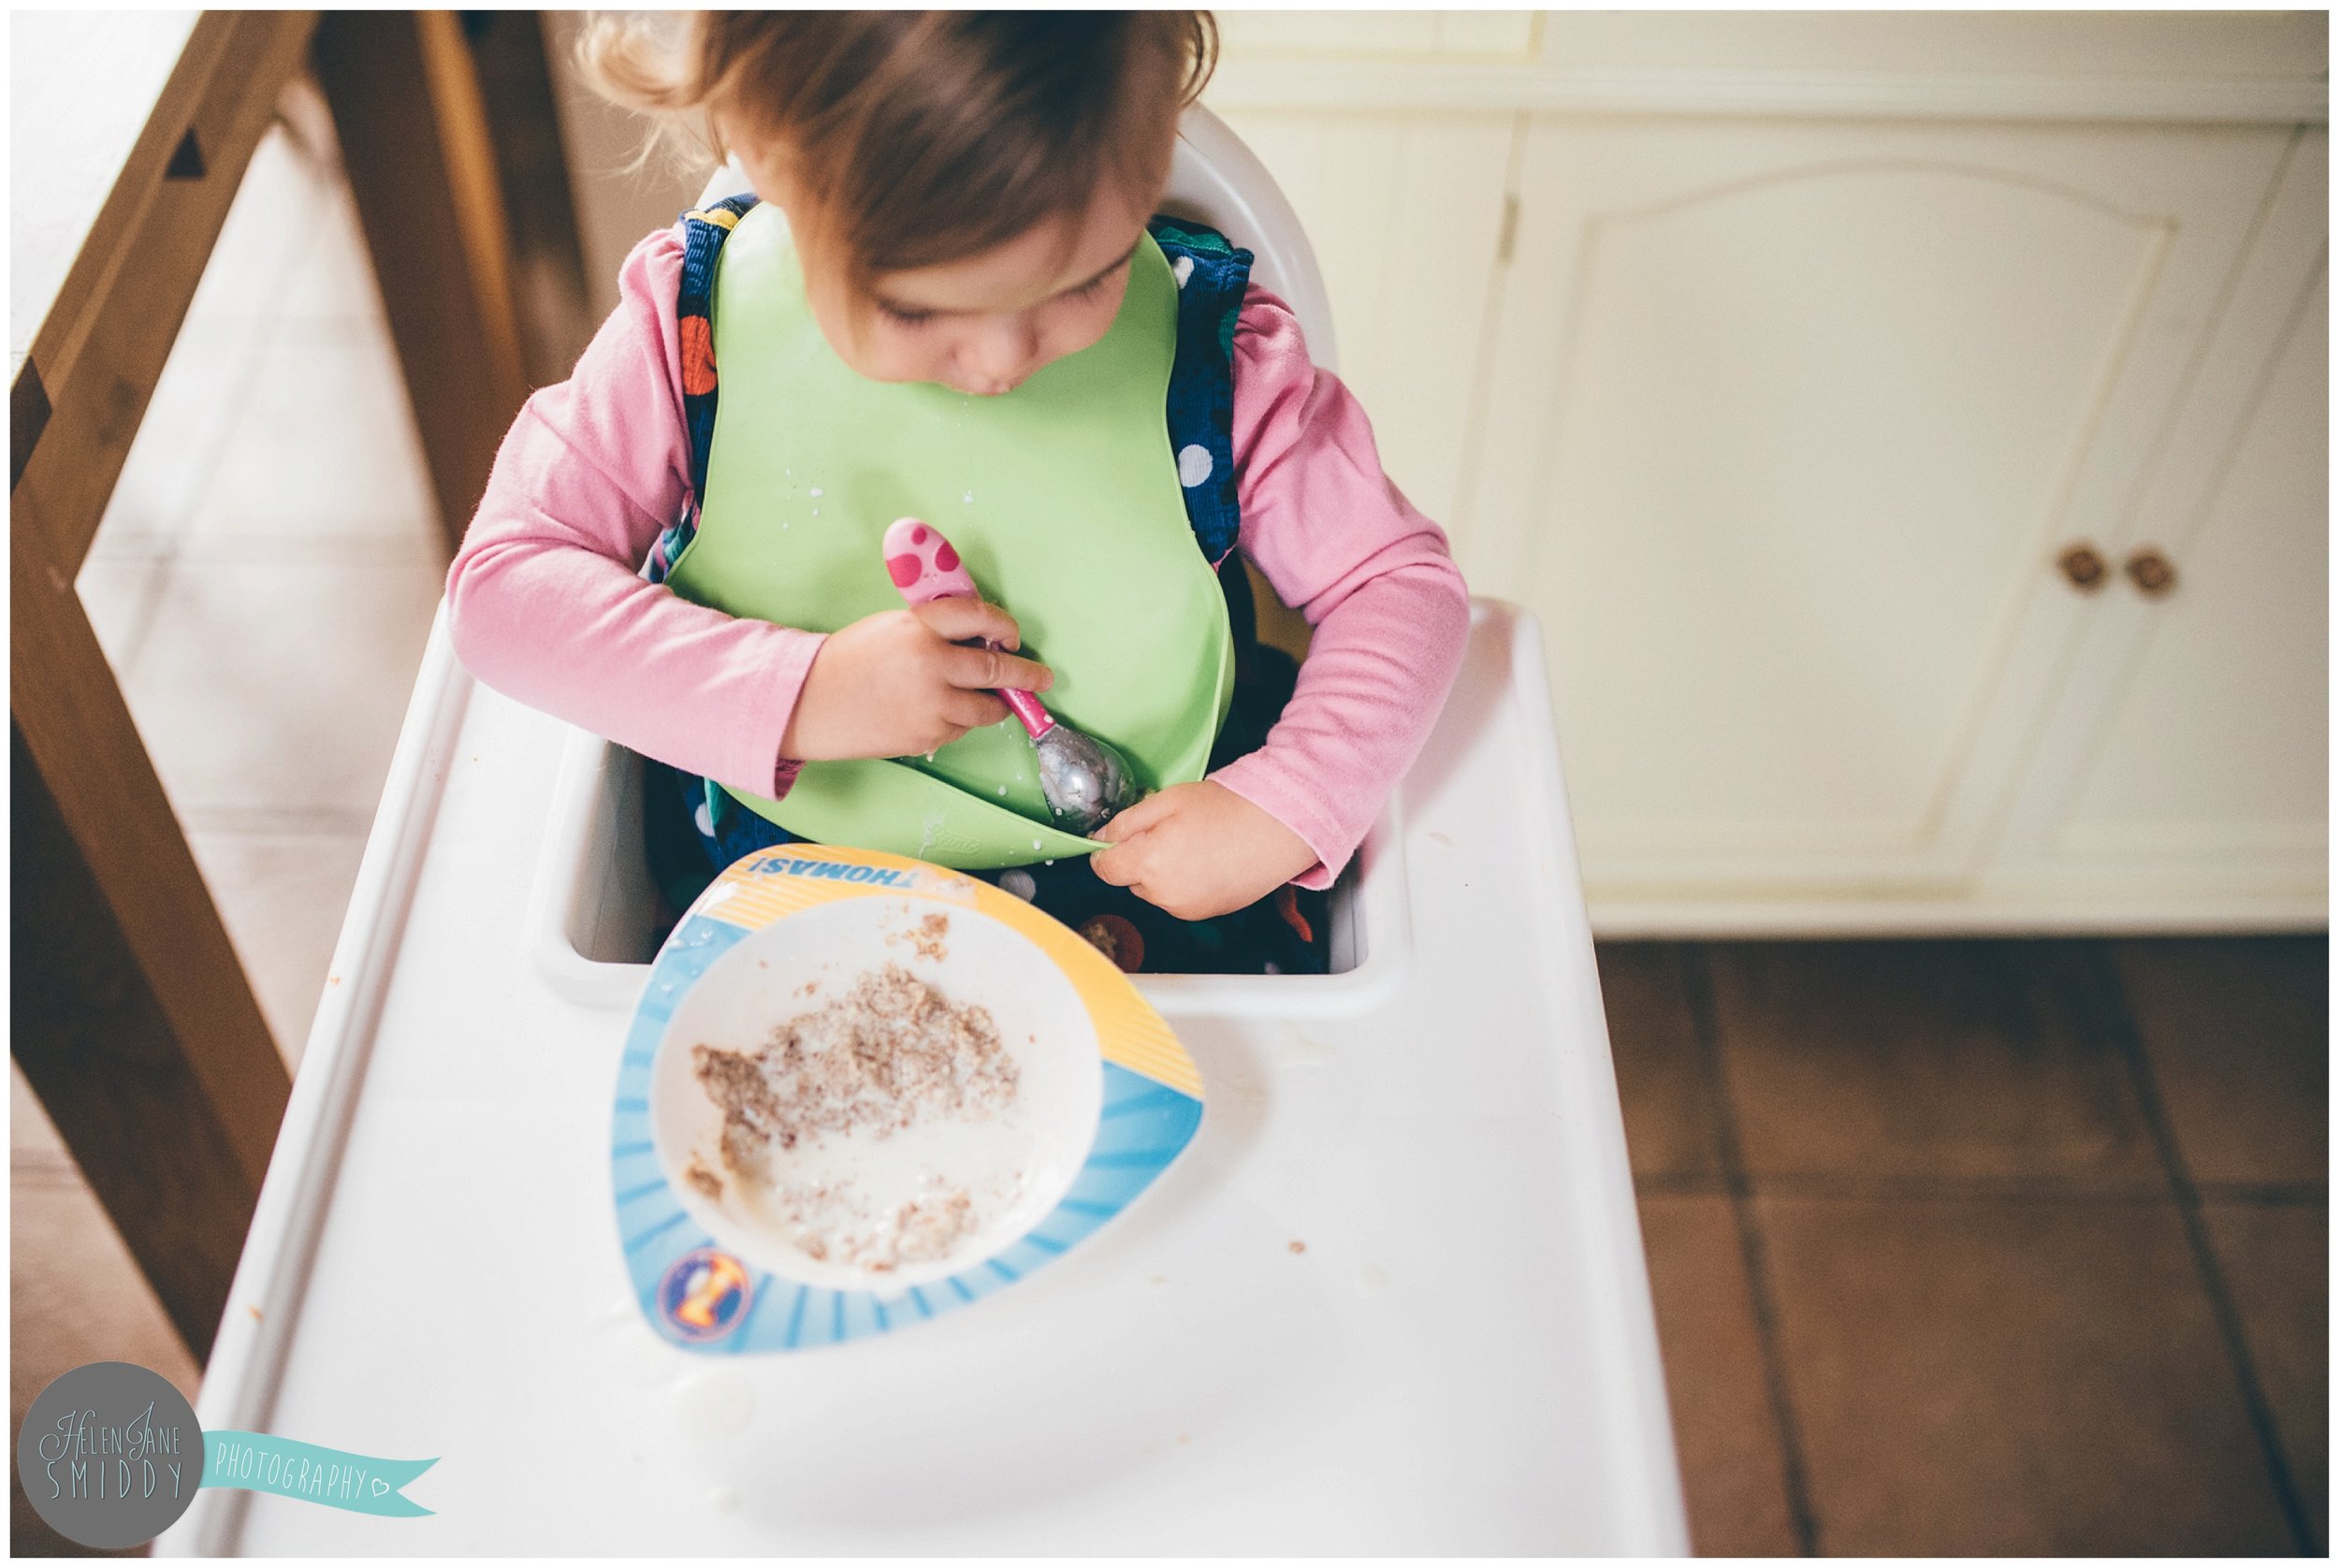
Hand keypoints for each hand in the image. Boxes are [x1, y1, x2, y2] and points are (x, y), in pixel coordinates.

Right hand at [781, 599, 1052, 760]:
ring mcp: (932, 704)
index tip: (1012, 635)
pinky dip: (961, 721)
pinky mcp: (927, 735)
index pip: (980, 616)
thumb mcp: (891, 627)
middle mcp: (932, 664)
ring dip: (996, 702)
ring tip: (995, 698)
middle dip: (1026, 674)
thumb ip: (935, 628)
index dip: (1004, 624)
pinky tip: (941, 711)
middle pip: (997, 668)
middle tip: (1042, 677)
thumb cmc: (849, 661)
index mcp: (921, 627)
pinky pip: (961, 728)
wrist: (809, 703)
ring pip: (987, 706)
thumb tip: (980, 638)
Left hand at [1090, 781, 1318, 920]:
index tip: (1117, 840)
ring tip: (1194, 846)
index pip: (1104, 869)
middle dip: (1141, 858)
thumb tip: (1100, 839)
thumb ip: (1127, 822)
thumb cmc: (1227, 809)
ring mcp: (1186, 908)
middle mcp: (1164, 893)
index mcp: (1149, 863)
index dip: (1106, 852)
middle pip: (1131, 880)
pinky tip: (1208, 861)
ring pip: (1156, 891)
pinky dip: (1185, 884)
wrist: (1276, 829)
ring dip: (1163, 873)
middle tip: (1171, 832)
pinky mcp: (1206, 913)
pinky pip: (1180, 900)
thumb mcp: (1168, 800)